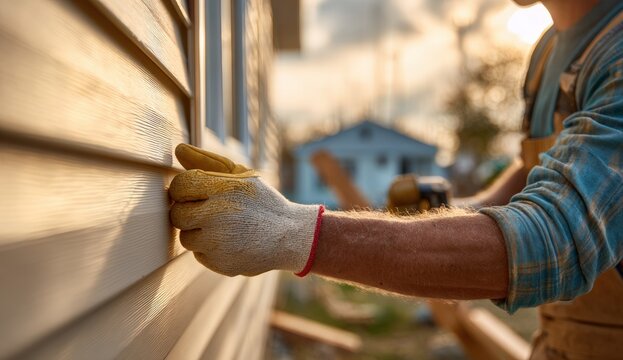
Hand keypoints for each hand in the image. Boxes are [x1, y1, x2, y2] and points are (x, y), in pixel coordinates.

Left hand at [169, 144, 323, 276]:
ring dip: (198, 232)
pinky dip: (209, 249)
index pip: (180, 186)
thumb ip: (208, 162)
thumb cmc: (261, 202)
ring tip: (223, 228)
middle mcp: (219, 216)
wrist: (290, 236)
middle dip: (188, 212)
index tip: (195, 193)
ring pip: (185, 237)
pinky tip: (230, 243)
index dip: (183, 190)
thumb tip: (178, 149)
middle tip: (208, 212)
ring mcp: (218, 243)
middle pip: (177, 214)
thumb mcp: (241, 176)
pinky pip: (199, 255)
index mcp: (225, 189)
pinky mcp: (220, 264)